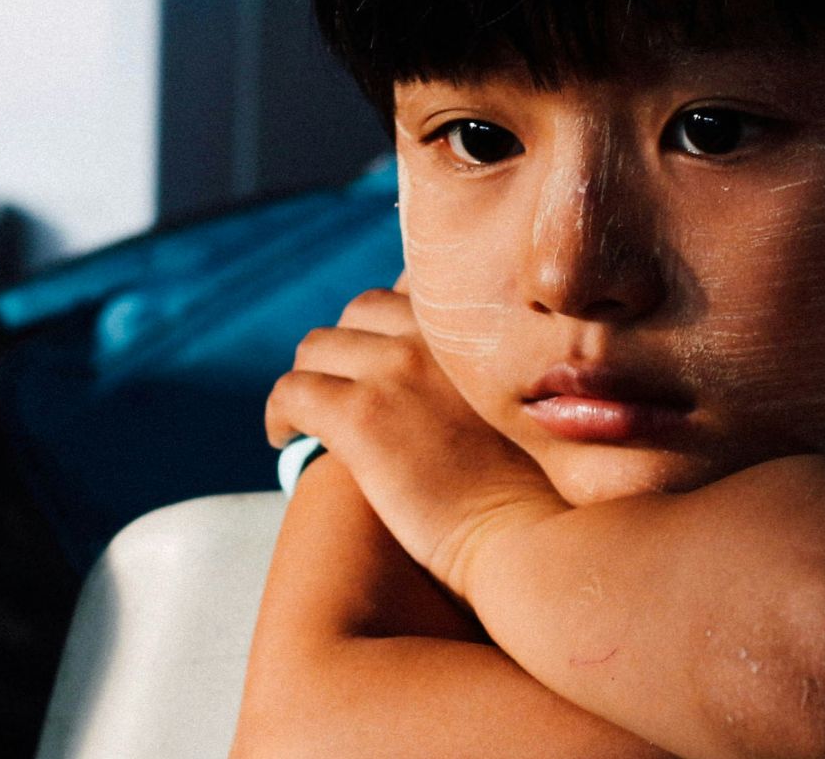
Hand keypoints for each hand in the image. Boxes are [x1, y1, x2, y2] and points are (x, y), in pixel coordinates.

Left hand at [265, 287, 567, 595]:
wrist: (531, 535)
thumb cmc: (543, 490)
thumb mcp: (531, 404)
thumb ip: (499, 373)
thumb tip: (460, 382)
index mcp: (479, 327)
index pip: (415, 288)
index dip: (391, 325)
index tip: (384, 359)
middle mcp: (436, 333)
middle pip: (360, 312)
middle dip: (345, 348)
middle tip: (341, 390)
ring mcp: (395, 369)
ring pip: (316, 348)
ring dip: (310, 378)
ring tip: (310, 417)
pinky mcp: (359, 416)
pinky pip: (292, 393)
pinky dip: (281, 414)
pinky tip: (287, 439)